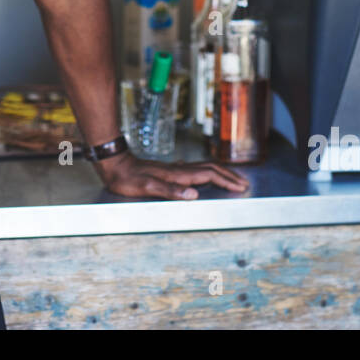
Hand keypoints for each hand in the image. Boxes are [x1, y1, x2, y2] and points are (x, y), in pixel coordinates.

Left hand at [92, 151, 249, 199]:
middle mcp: (179, 169)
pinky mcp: (168, 171)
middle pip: (212, 168)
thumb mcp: (147, 187)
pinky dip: (207, 173)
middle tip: (244, 183)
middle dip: (229, 176)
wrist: (114, 164)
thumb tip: (194, 195)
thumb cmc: (128, 178)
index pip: (209, 175)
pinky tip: (204, 178)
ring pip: (204, 167)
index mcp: (178, 174)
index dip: (226, 181)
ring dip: (221, 173)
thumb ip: (170, 191)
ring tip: (232, 179)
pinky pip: (195, 170)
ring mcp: (174, 169)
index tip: (241, 187)